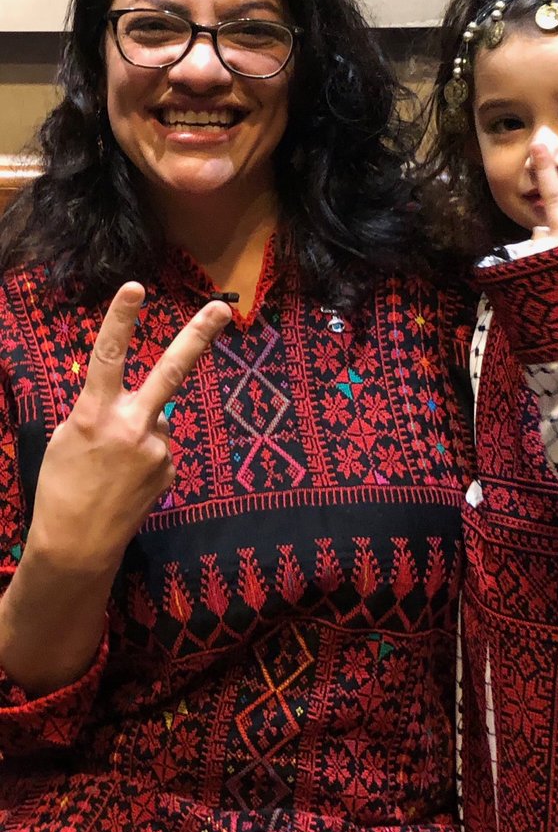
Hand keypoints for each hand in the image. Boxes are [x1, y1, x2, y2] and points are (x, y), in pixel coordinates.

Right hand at [26, 282, 231, 576]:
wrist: (78, 545)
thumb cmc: (61, 488)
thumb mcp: (67, 438)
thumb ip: (102, 411)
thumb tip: (135, 403)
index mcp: (95, 414)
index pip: (107, 356)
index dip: (120, 319)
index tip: (134, 286)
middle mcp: (133, 426)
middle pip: (172, 372)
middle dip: (198, 336)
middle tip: (222, 307)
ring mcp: (158, 449)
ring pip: (155, 420)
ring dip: (138, 432)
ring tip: (111, 469)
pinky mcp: (171, 470)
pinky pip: (158, 449)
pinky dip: (143, 457)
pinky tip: (125, 482)